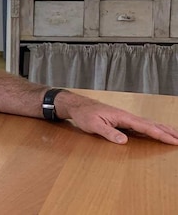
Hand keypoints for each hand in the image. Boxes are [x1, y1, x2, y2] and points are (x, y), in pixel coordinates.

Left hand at [60, 92, 177, 144]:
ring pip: (148, 124)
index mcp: (123, 116)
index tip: (173, 140)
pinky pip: (142, 125)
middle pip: (151, 124)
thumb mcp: (93, 125)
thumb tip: (124, 141)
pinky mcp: (122, 120)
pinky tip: (157, 132)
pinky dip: (153, 129)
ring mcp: (125, 118)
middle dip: (167, 132)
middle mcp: (127, 116)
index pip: (145, 127)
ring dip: (162, 129)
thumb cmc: (84, 114)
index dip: (160, 134)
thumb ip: (108, 132)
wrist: (77, 105)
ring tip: (175, 135)